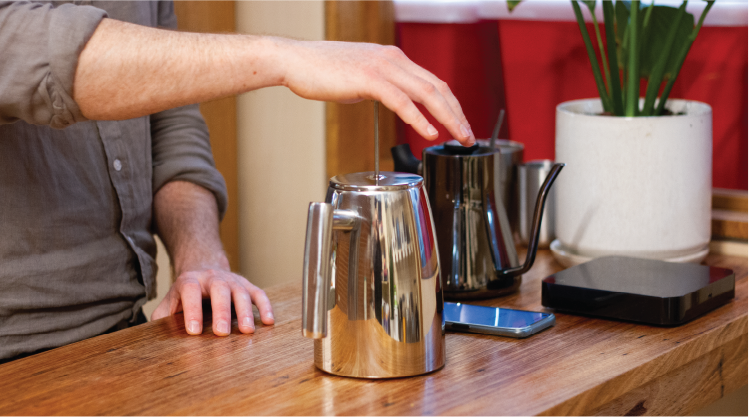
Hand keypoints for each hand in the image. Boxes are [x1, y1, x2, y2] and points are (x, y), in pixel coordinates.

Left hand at [150, 268, 273, 335]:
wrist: (203, 267)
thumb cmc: (185, 293)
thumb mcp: (170, 301)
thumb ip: (162, 317)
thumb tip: (152, 337)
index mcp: (189, 280)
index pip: (190, 291)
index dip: (192, 310)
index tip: (194, 331)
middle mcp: (212, 277)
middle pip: (219, 288)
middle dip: (221, 310)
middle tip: (222, 332)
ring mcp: (232, 280)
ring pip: (240, 291)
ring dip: (245, 311)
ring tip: (247, 331)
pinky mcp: (247, 285)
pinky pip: (259, 293)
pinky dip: (265, 307)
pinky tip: (268, 322)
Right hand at [275, 39, 474, 144]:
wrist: (295, 61)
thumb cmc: (321, 70)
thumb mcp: (360, 77)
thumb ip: (379, 87)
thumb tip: (388, 100)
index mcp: (393, 58)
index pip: (433, 82)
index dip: (451, 105)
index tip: (460, 124)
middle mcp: (393, 59)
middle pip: (438, 87)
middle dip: (457, 113)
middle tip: (468, 136)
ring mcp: (382, 67)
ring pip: (427, 93)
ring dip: (447, 117)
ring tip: (458, 136)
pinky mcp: (369, 79)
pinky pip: (401, 101)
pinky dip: (418, 118)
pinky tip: (428, 132)